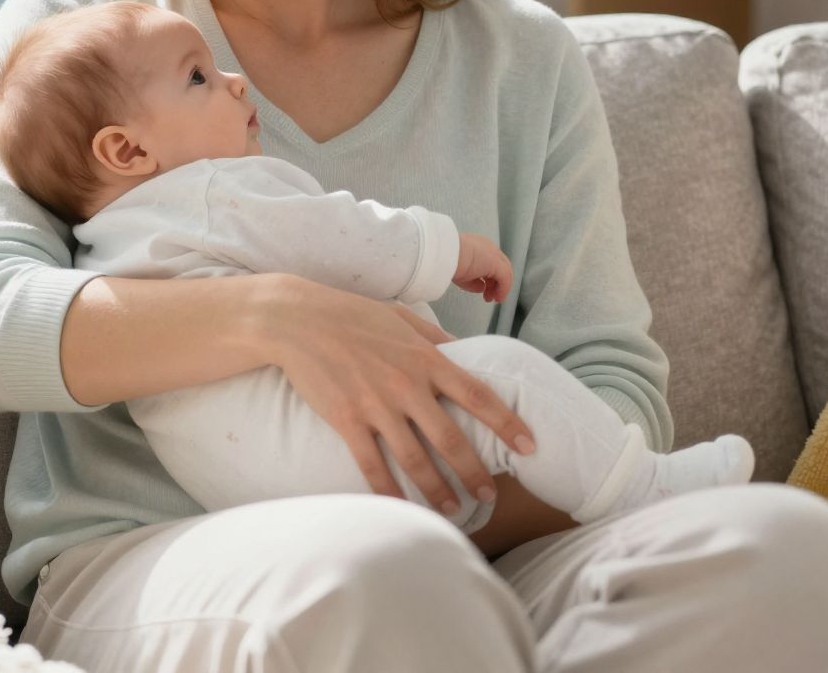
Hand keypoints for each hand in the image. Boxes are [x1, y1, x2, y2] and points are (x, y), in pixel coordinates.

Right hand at [255, 275, 536, 517]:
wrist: (297, 319)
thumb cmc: (352, 314)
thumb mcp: (402, 317)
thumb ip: (435, 338)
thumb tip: (463, 352)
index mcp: (426, 358)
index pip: (478, 395)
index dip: (507, 423)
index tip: (530, 445)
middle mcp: (407, 385)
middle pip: (451, 438)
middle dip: (476, 472)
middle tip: (491, 495)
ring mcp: (376, 405)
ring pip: (415, 459)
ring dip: (437, 490)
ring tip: (455, 512)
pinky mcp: (346, 420)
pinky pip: (372, 465)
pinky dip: (388, 491)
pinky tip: (400, 509)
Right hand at [453, 233, 512, 303]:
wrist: (445, 254)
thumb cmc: (447, 262)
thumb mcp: (460, 272)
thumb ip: (473, 280)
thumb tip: (482, 287)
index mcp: (478, 245)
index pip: (489, 262)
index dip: (489, 277)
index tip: (484, 288)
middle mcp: (488, 247)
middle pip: (499, 267)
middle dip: (496, 283)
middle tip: (489, 296)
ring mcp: (494, 254)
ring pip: (504, 272)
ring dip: (500, 288)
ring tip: (493, 299)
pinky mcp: (497, 263)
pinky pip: (505, 278)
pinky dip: (503, 290)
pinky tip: (497, 298)